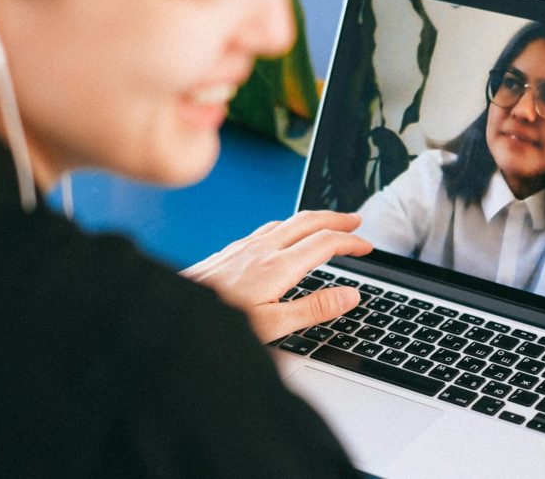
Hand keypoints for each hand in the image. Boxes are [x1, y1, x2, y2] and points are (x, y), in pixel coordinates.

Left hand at [181, 211, 372, 342]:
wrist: (176, 308)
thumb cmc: (220, 321)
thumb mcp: (273, 325)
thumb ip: (314, 309)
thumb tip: (350, 295)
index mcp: (278, 267)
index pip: (325, 244)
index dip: (351, 242)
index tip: (368, 246)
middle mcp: (262, 249)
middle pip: (308, 221)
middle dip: (337, 219)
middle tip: (357, 222)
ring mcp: (245, 246)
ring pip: (288, 221)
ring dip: (315, 220)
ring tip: (329, 225)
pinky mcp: (232, 250)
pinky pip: (269, 227)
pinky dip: (291, 225)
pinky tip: (285, 235)